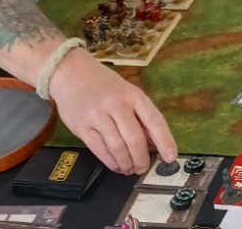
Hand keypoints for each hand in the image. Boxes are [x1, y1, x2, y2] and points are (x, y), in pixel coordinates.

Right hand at [49, 49, 176, 173]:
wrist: (70, 72)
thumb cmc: (104, 84)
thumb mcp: (127, 92)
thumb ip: (140, 115)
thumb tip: (155, 142)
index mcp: (133, 95)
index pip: (154, 120)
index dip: (165, 140)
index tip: (171, 157)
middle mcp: (116, 104)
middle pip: (134, 138)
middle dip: (141, 159)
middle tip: (143, 168)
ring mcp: (97, 116)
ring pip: (117, 147)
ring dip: (126, 163)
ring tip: (129, 170)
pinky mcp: (81, 127)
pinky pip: (99, 149)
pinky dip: (110, 162)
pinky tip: (115, 166)